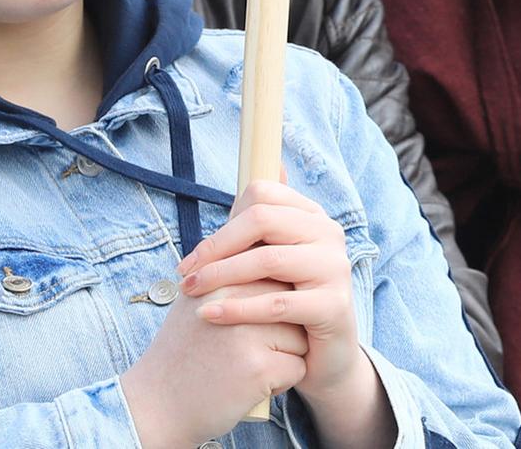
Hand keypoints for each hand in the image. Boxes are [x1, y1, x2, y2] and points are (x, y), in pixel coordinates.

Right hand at [118, 266, 308, 447]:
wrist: (159, 403)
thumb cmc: (183, 355)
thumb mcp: (194, 304)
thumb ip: (225, 280)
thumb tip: (270, 260)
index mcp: (218, 279)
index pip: (274, 279)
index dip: (268, 308)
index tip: (245, 328)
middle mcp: (232, 300)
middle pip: (291, 306)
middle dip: (281, 330)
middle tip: (247, 351)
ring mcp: (246, 333)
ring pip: (300, 338)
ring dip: (284, 358)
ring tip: (248, 369)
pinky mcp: (258, 366)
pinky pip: (298, 368)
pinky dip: (281, 384)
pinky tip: (251, 387)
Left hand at [178, 180, 370, 403]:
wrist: (323, 357)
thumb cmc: (290, 302)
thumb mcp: (272, 260)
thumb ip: (260, 222)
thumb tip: (275, 163)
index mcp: (312, 216)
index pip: (261, 195)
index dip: (221, 226)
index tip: (193, 258)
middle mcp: (329, 234)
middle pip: (262, 220)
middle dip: (215, 248)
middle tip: (185, 275)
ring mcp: (335, 269)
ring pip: (267, 260)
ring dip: (220, 276)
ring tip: (191, 293)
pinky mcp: (334, 306)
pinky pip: (276, 303)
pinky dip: (237, 308)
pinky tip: (209, 315)